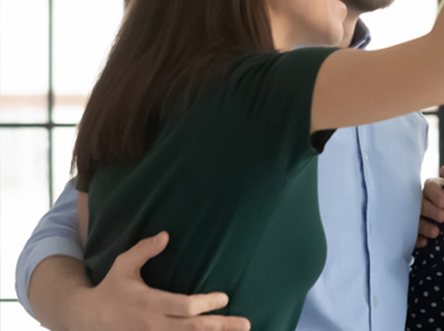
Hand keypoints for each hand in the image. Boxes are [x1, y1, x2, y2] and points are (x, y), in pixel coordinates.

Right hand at [71, 232, 249, 330]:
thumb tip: (166, 235)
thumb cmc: (111, 288)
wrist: (87, 318)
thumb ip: (144, 250)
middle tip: (244, 323)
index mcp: (150, 304)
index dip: (206, 304)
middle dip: (220, 326)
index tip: (224, 298)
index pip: (185, 307)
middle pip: (193, 328)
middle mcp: (154, 325)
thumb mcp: (123, 265)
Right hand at [414, 164, 443, 248]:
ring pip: (415, 219)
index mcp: (436, 188)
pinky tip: (425, 243)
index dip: (435, 194)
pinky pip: (413, 235)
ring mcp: (420, 217)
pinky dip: (417, 240)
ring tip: (436, 233)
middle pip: (421, 203)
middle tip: (443, 218)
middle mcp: (425, 201)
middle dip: (430, 210)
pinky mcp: (419, 233)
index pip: (430, 186)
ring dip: (424, 226)